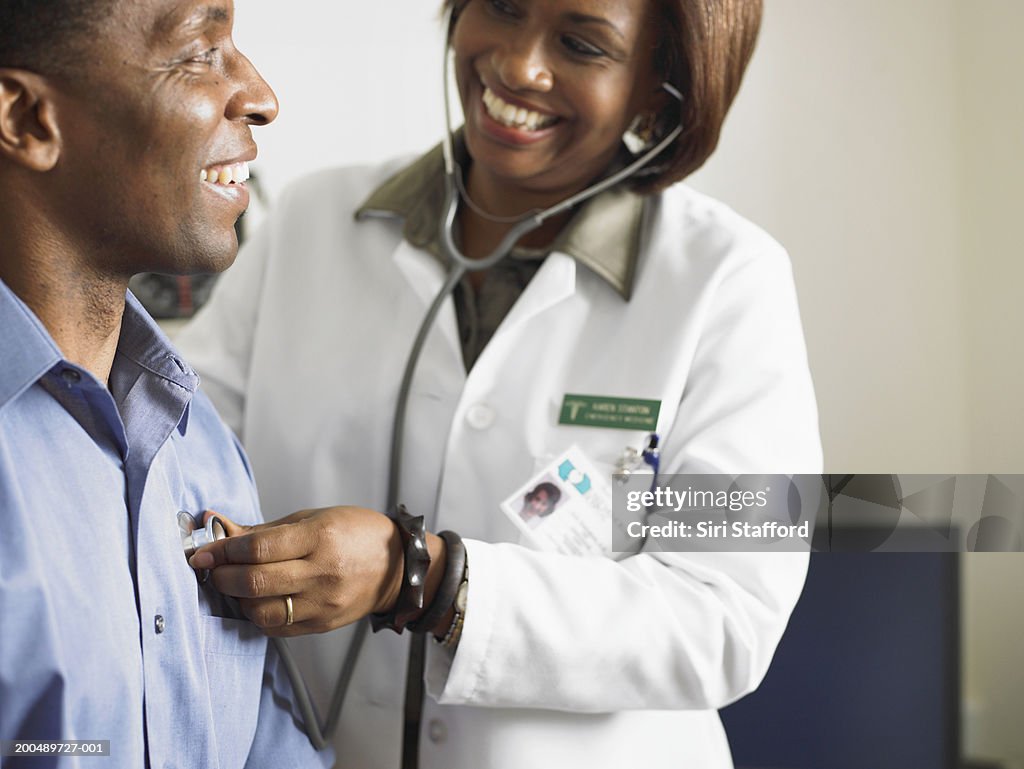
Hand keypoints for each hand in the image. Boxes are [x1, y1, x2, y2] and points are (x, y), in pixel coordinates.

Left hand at [189, 506, 403, 635]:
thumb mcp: (311, 519)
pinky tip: (258, 600)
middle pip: (255, 582)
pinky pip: (276, 628)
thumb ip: (262, 530)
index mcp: (320, 537)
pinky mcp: (322, 625)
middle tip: (211, 568)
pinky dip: (258, 615)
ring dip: (238, 599)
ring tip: (237, 585)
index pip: (258, 549)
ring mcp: (323, 603)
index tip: (203, 552)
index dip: (223, 551)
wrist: (396, 565)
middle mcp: (323, 573)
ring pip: (261, 611)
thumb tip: (215, 526)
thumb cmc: (354, 533)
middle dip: (222, 576)